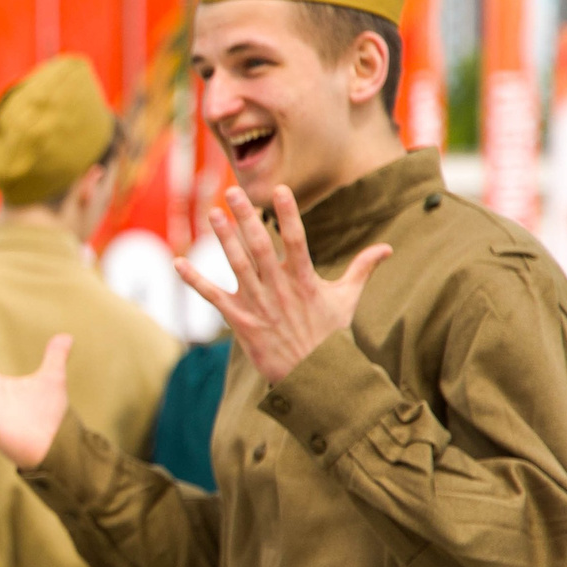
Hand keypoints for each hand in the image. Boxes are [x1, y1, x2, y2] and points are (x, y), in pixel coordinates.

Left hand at [178, 186, 392, 385]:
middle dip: (246, 217)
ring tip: (212, 214)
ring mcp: (259, 305)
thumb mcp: (348, 299)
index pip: (296, 239)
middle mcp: (279, 288)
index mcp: (305, 279)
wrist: (315, 378)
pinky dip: (195, 281)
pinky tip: (178, 263)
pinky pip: (214, 298)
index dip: (287, 214)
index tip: (279, 189)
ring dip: (223, 239)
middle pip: (259, 246)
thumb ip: (362, 268)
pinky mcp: (241, 322)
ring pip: (237, 265)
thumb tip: (387, 248)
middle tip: (232, 192)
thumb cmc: (332, 336)